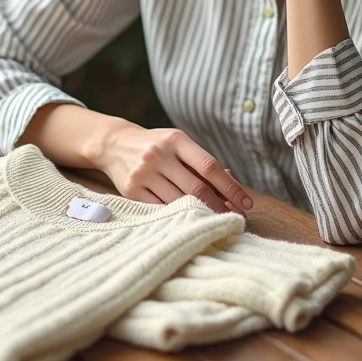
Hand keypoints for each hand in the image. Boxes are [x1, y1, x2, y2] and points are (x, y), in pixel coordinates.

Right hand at [93, 124, 253, 214]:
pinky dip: (178, 216)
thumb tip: (232, 187)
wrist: (114, 144)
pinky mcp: (131, 190)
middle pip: (196, 187)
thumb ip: (201, 162)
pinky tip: (189, 220)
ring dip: (201, 214)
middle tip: (234, 217)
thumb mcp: (178, 144)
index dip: (231, 187)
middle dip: (219, 205)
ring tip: (215, 220)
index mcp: (176, 140)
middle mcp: (158, 154)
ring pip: (179, 201)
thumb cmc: (156, 146)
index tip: (246, 203)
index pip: (209, 166)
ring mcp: (143, 173)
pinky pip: (160, 209)